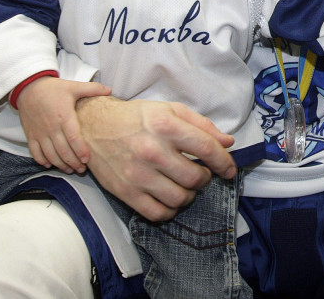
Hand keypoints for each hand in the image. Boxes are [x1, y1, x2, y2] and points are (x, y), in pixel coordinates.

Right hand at [17, 76, 111, 173]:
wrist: (28, 88)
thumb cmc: (53, 88)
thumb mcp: (73, 86)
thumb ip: (92, 89)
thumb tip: (110, 90)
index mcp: (64, 116)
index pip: (73, 138)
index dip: (80, 150)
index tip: (87, 160)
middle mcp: (51, 127)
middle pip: (62, 150)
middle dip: (73, 162)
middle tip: (82, 169)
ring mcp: (39, 133)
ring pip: (50, 154)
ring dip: (60, 164)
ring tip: (70, 170)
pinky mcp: (30, 135)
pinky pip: (35, 152)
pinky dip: (42, 160)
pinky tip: (51, 164)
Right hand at [75, 97, 236, 221]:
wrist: (93, 127)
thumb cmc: (136, 118)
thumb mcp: (170, 110)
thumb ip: (202, 125)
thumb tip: (227, 143)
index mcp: (165, 125)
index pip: (207, 148)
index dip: (224, 162)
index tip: (230, 170)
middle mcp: (152, 150)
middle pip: (195, 178)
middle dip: (205, 178)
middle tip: (201, 173)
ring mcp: (137, 174)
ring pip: (179, 198)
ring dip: (190, 195)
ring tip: (186, 185)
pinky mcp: (125, 192)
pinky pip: (158, 213)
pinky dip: (171, 210)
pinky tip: (170, 198)